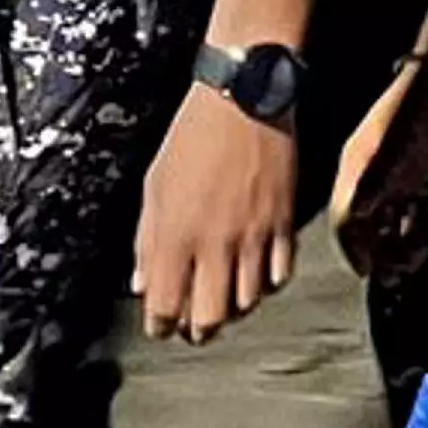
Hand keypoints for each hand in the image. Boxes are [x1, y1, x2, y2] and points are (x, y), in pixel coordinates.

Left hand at [135, 85, 299, 341]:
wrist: (244, 98)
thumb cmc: (194, 136)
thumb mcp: (154, 185)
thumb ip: (146, 240)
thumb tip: (142, 282)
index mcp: (176, 236)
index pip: (165, 306)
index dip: (161, 325)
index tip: (161, 325)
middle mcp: (215, 244)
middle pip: (211, 318)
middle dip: (199, 329)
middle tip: (194, 325)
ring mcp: (255, 236)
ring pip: (248, 303)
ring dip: (234, 307)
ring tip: (225, 298)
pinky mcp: (285, 224)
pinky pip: (280, 275)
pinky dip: (267, 283)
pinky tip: (256, 275)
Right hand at [329, 55, 427, 281]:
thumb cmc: (420, 107)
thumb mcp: (396, 146)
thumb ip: (376, 181)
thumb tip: (356, 215)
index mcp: (355, 170)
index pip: (345, 220)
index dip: (354, 249)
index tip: (367, 271)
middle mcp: (367, 176)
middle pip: (362, 227)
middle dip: (377, 254)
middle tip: (397, 272)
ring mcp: (389, 175)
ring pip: (382, 223)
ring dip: (394, 246)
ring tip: (414, 254)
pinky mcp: (411, 173)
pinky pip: (401, 212)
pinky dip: (408, 229)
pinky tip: (420, 232)